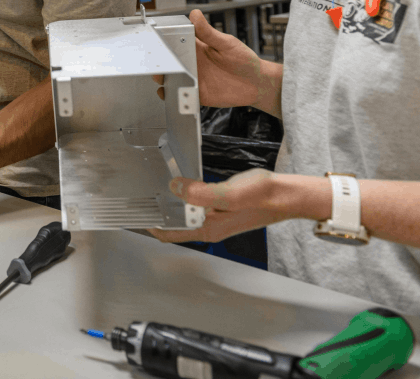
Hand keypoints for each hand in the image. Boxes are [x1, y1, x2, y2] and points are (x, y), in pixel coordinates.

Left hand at [147, 169, 299, 243]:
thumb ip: (201, 193)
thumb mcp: (229, 193)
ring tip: (152, 189)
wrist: (286, 195)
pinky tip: (180, 185)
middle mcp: (210, 228)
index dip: (150, 225)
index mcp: (208, 229)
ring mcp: (216, 219)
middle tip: (138, 196)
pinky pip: (195, 206)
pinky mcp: (222, 209)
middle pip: (174, 226)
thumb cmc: (263, 196)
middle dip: (156, 214)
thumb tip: (175, 189)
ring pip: (184, 216)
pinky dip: (184, 198)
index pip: (169, 234)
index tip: (133, 212)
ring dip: (169, 206)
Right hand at [153, 9, 281, 113]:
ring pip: (171, 78)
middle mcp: (192, 63)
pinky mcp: (197, 94)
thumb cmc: (244, 60)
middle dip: (161, 61)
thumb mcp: (226, 43)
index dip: (164, 41)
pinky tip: (167, 92)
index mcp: (197, 47)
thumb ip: (208, 32)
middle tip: (158, 62)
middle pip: (170, 61)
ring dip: (163, 77)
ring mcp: (194, 79)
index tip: (157, 41)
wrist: (257, 83)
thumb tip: (195, 15)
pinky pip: (179, 95)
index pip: (175, 41)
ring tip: (161, 76)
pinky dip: (170, 95)